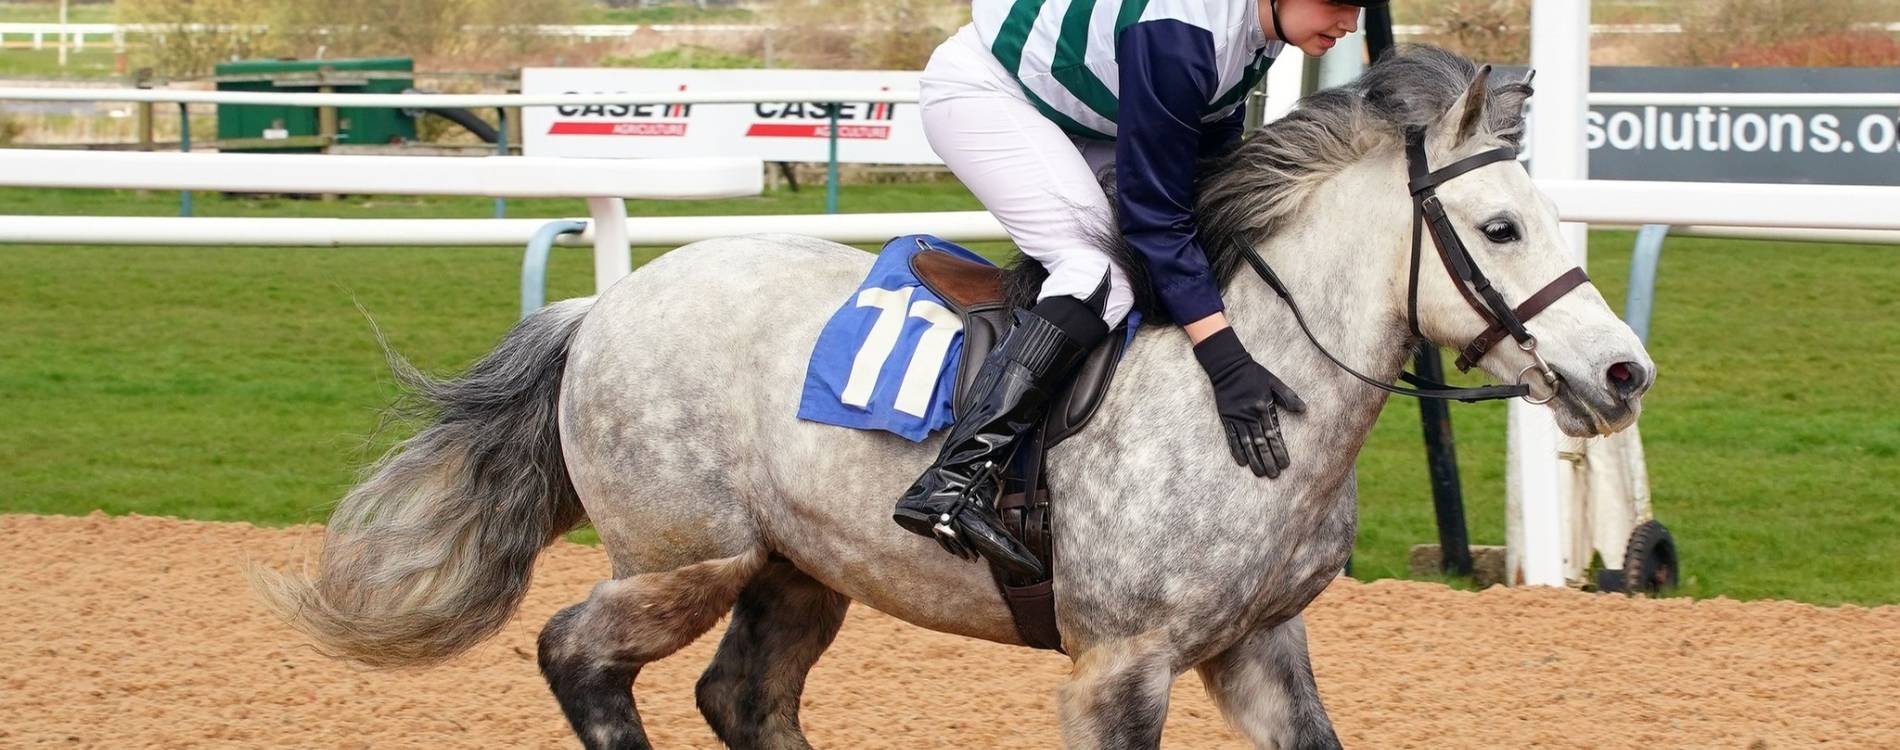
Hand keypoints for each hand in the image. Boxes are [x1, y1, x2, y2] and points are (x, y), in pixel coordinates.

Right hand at [1193, 328, 1306, 477]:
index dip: (1280, 450)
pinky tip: (1242, 463)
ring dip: (1254, 459)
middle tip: (1274, 475)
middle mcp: (1251, 415)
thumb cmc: (1254, 375)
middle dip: (1269, 460)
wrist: (1228, 367)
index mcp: (1264, 407)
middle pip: (1261, 443)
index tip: (1286, 464)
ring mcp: (1238, 418)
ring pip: (1248, 443)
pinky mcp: (1227, 419)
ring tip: (1260, 473)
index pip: (1274, 434)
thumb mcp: (1274, 382)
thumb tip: (1303, 410)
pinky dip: (1237, 451)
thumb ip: (1288, 397)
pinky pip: (1232, 438)